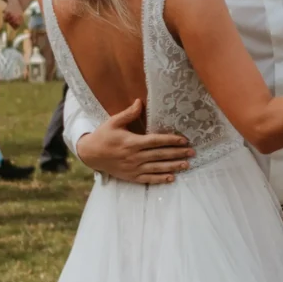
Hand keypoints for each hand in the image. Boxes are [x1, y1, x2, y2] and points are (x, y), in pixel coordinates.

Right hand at [74, 99, 194, 184]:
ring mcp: (133, 168)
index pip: (156, 141)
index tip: (184, 140)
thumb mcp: (113, 122)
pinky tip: (171, 178)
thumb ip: (128, 113)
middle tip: (192, 152)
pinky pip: (148, 179)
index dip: (171, 140)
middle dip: (177, 153)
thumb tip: (140, 102)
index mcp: (132, 142)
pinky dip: (160, 179)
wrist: (90, 155)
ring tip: (186, 165)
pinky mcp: (131, 176)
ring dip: (173, 166)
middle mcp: (134, 156)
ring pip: (157, 168)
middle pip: (160, 155)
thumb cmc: (103, 136)